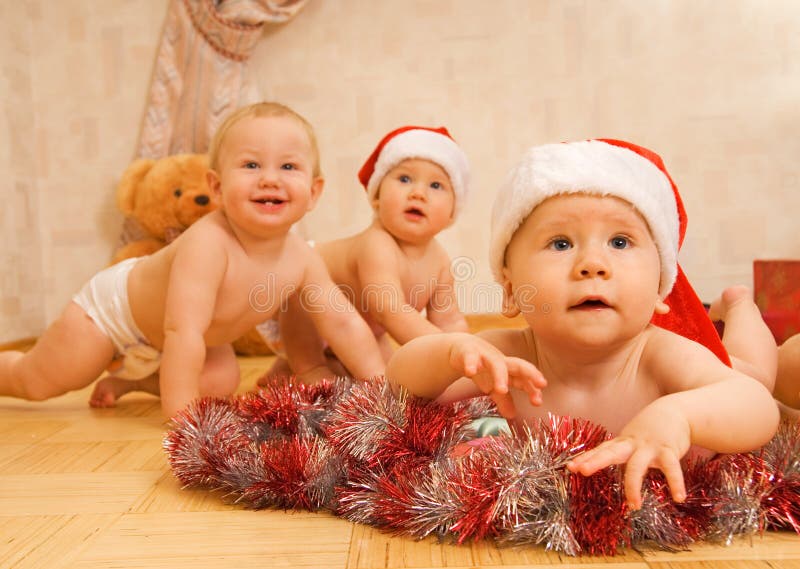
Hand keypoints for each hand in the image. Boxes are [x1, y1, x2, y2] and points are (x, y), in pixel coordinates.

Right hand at [448, 336, 545, 418]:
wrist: (460, 349)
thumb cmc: (481, 368)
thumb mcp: (492, 385)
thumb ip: (503, 399)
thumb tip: (512, 415)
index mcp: (508, 370)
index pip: (524, 379)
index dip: (533, 388)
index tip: (538, 402)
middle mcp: (500, 362)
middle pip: (519, 365)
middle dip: (531, 373)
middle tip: (542, 384)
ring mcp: (484, 356)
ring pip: (495, 363)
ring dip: (500, 376)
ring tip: (502, 389)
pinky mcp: (468, 352)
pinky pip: (470, 357)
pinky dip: (471, 363)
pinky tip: (470, 371)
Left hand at [566, 401, 690, 509]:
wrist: (675, 411)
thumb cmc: (649, 431)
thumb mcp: (631, 441)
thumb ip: (618, 453)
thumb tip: (604, 469)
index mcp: (621, 444)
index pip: (600, 450)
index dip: (585, 458)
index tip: (569, 467)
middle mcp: (632, 444)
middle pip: (610, 452)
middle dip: (596, 461)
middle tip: (582, 471)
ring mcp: (649, 446)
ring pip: (637, 465)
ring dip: (634, 486)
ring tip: (634, 506)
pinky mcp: (668, 449)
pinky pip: (672, 468)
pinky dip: (675, 483)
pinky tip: (678, 498)